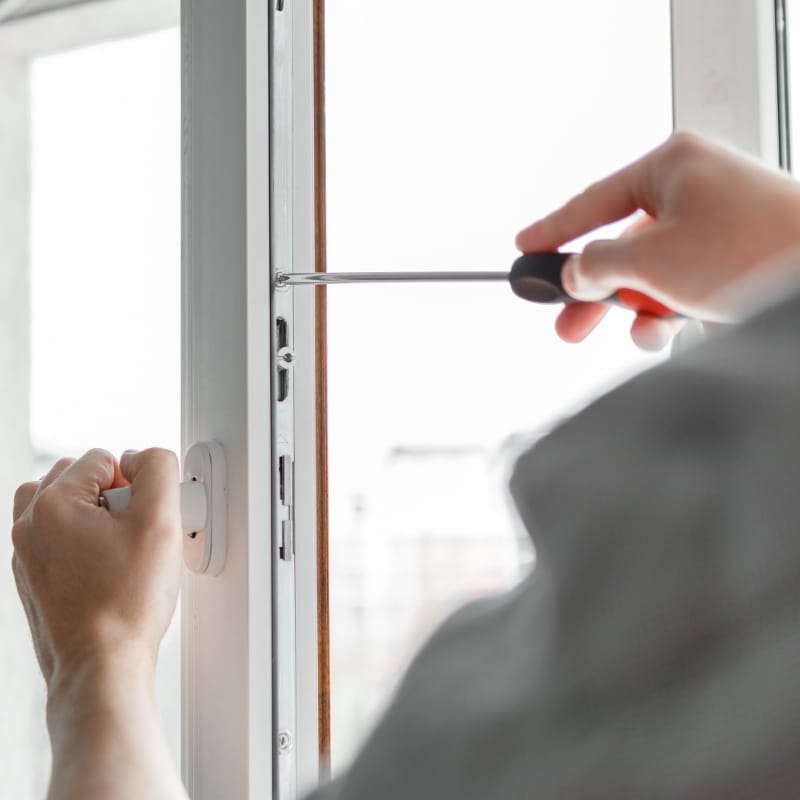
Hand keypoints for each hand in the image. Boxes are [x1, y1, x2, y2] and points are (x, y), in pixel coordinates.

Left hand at [11, 448, 181, 690]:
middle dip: (111, 495)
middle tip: (133, 532)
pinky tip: (109, 571)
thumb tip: (143, 457)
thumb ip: (157, 470)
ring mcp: (26, 556)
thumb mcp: (160, 521)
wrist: (101, 666)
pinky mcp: (33, 580)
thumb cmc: (126, 604)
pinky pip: (58, 540)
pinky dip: (82, 542)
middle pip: (76, 477)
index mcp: (51, 504)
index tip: (144, 518)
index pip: (101, 457)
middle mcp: (29, 527)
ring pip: (62, 506)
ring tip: (120, 547)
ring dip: (93, 515)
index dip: (134, 482)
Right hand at [516, 132, 799, 349]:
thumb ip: (597, 265)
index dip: (553, 230)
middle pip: (623, 244)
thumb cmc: (751, 251)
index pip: (593, 200)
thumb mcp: (651, 260)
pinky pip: (686, 284)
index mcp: (671, 166)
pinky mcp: (739, 255)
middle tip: (567, 324)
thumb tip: (575, 273)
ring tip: (643, 335)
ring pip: (655, 272)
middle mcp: (695, 187)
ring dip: (641, 310)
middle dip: (596, 292)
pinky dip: (674, 311)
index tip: (525, 249)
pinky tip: (675, 331)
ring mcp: (720, 221)